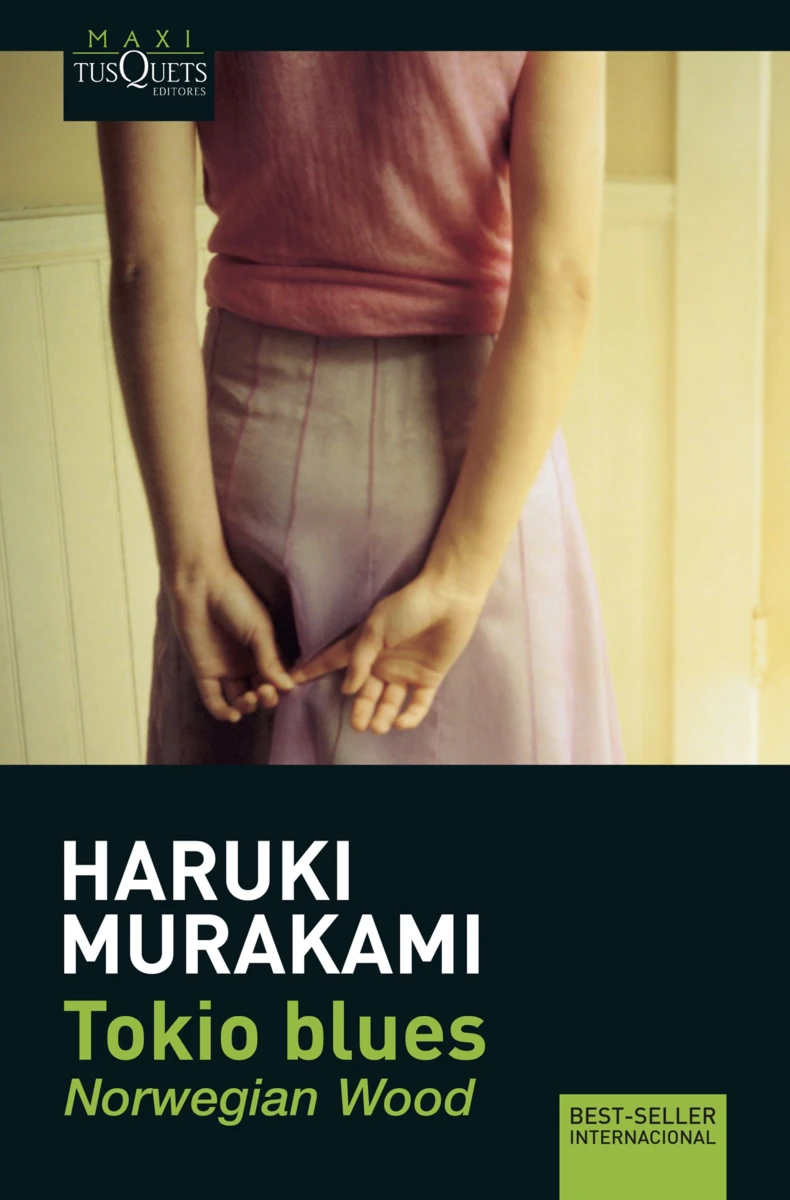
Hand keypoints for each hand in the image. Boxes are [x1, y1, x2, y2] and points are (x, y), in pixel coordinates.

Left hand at [164, 558, 294, 721]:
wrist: (201, 585)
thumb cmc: (235, 599)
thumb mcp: (260, 629)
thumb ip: (271, 660)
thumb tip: (289, 688)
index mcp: (264, 650)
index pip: (278, 679)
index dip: (283, 688)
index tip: (285, 688)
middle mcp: (247, 663)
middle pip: (260, 692)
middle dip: (266, 698)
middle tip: (263, 691)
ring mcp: (225, 669)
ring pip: (240, 699)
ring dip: (247, 706)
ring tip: (249, 697)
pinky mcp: (204, 672)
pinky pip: (214, 699)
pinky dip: (223, 711)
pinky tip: (233, 715)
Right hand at [289, 574, 485, 733]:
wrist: (448, 599)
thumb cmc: (408, 607)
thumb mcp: (375, 629)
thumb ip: (359, 660)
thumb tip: (348, 691)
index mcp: (364, 646)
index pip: (333, 662)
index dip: (313, 671)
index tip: (292, 681)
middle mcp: (382, 662)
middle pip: (365, 693)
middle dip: (360, 711)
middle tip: (358, 725)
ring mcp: (406, 671)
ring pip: (389, 703)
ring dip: (382, 716)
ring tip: (377, 727)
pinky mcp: (429, 678)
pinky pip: (418, 704)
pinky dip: (410, 716)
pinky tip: (400, 722)